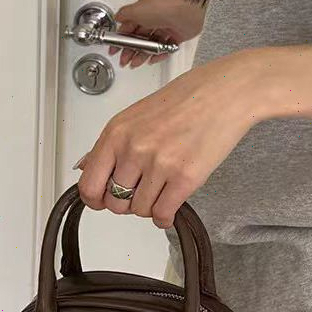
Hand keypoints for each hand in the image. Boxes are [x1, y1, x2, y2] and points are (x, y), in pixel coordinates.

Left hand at [75, 50, 266, 228]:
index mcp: (117, 133)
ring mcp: (159, 165)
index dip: (96, 199)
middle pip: (115, 202)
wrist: (226, 93)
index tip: (104, 200)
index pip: (89, 184)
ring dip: (150, 208)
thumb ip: (112, 144)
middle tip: (140, 194)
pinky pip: (163, 214)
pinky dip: (165, 218)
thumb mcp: (137, 115)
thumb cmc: (187, 98)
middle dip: (127, 204)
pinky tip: (169, 210)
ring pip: (140, 210)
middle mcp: (134, 149)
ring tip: (160, 194)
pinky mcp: (185, 178)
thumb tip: (85, 166)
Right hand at [110, 0, 206, 68]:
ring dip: (141, 55)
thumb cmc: (164, 8)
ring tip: (134, 63)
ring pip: (150, 44)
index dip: (120, 38)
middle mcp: (155, 17)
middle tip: (124, 60)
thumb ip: (125, 14)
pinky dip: (157, 55)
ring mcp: (166, 27)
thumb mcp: (137, 9)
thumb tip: (117, 17)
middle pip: (139, 37)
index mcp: (144, 8)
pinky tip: (152, 59)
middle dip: (130, 50)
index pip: (129, 25)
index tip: (114, 48)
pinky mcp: (176, 36)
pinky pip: (164, 48)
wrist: (188, 15)